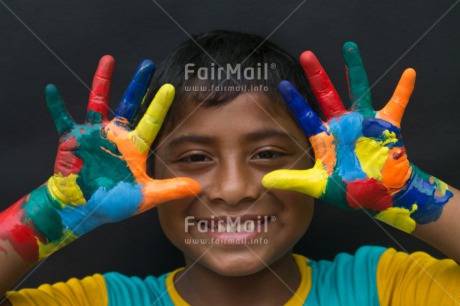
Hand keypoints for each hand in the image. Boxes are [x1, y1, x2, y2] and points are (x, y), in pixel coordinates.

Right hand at [0, 56, 199, 261]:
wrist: (83, 208)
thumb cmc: (113, 202)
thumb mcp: (145, 197)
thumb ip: (169, 190)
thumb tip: (198, 188)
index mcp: (134, 147)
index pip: (150, 122)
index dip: (159, 106)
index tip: (170, 87)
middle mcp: (116, 135)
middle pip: (129, 104)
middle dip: (138, 85)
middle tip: (148, 64)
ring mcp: (94, 134)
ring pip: (99, 102)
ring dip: (102, 81)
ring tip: (108, 60)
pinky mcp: (72, 138)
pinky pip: (62, 118)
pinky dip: (56, 105)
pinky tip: (52, 89)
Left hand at [262, 42, 451, 232]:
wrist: (378, 194)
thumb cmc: (348, 188)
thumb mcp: (319, 186)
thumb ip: (294, 181)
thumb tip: (264, 181)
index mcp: (325, 137)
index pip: (306, 115)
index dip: (295, 101)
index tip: (282, 84)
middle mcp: (342, 125)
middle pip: (326, 95)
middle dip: (317, 76)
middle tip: (306, 55)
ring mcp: (364, 123)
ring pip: (357, 90)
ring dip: (354, 70)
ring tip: (349, 47)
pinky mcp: (386, 127)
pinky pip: (396, 104)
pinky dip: (403, 90)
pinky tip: (409, 72)